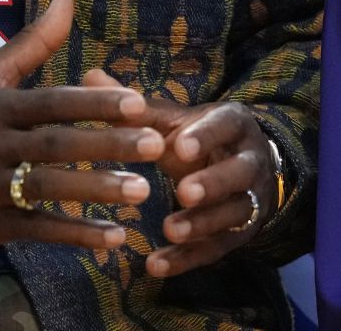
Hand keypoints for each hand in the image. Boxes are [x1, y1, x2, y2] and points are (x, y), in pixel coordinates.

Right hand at [0, 0, 167, 249]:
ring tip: (142, 191)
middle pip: (54, 145)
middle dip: (106, 146)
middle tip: (157, 146)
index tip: (138, 103)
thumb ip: (30, 44)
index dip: (94, 103)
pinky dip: (74, 236)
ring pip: (46, 189)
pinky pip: (36, 230)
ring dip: (95, 192)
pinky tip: (114, 237)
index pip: (51, 102)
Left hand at [83, 69, 277, 277]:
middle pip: (239, 173)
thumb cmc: (200, 138)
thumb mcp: (177, 120)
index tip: (181, 146)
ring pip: (233, 214)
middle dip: (213, 183)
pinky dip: (187, 260)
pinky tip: (155, 266)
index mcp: (234, 124)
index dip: (206, 136)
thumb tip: (90, 76)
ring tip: (169, 231)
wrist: (246, 167)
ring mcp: (250, 200)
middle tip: (183, 191)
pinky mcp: (240, 234)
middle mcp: (250, 161)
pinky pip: (216, 249)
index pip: (225, 126)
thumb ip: (138, 107)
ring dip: (203, 225)